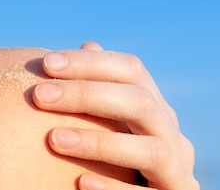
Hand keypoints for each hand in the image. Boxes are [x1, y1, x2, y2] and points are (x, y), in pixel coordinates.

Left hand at [32, 42, 198, 189]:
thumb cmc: (121, 164)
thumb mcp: (114, 125)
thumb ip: (103, 91)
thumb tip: (90, 44)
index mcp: (158, 110)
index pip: (133, 70)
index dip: (90, 63)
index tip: (46, 63)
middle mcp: (174, 136)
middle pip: (140, 102)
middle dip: (87, 94)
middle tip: (40, 95)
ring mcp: (180, 172)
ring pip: (151, 149)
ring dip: (100, 141)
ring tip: (54, 139)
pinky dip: (114, 188)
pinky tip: (80, 182)